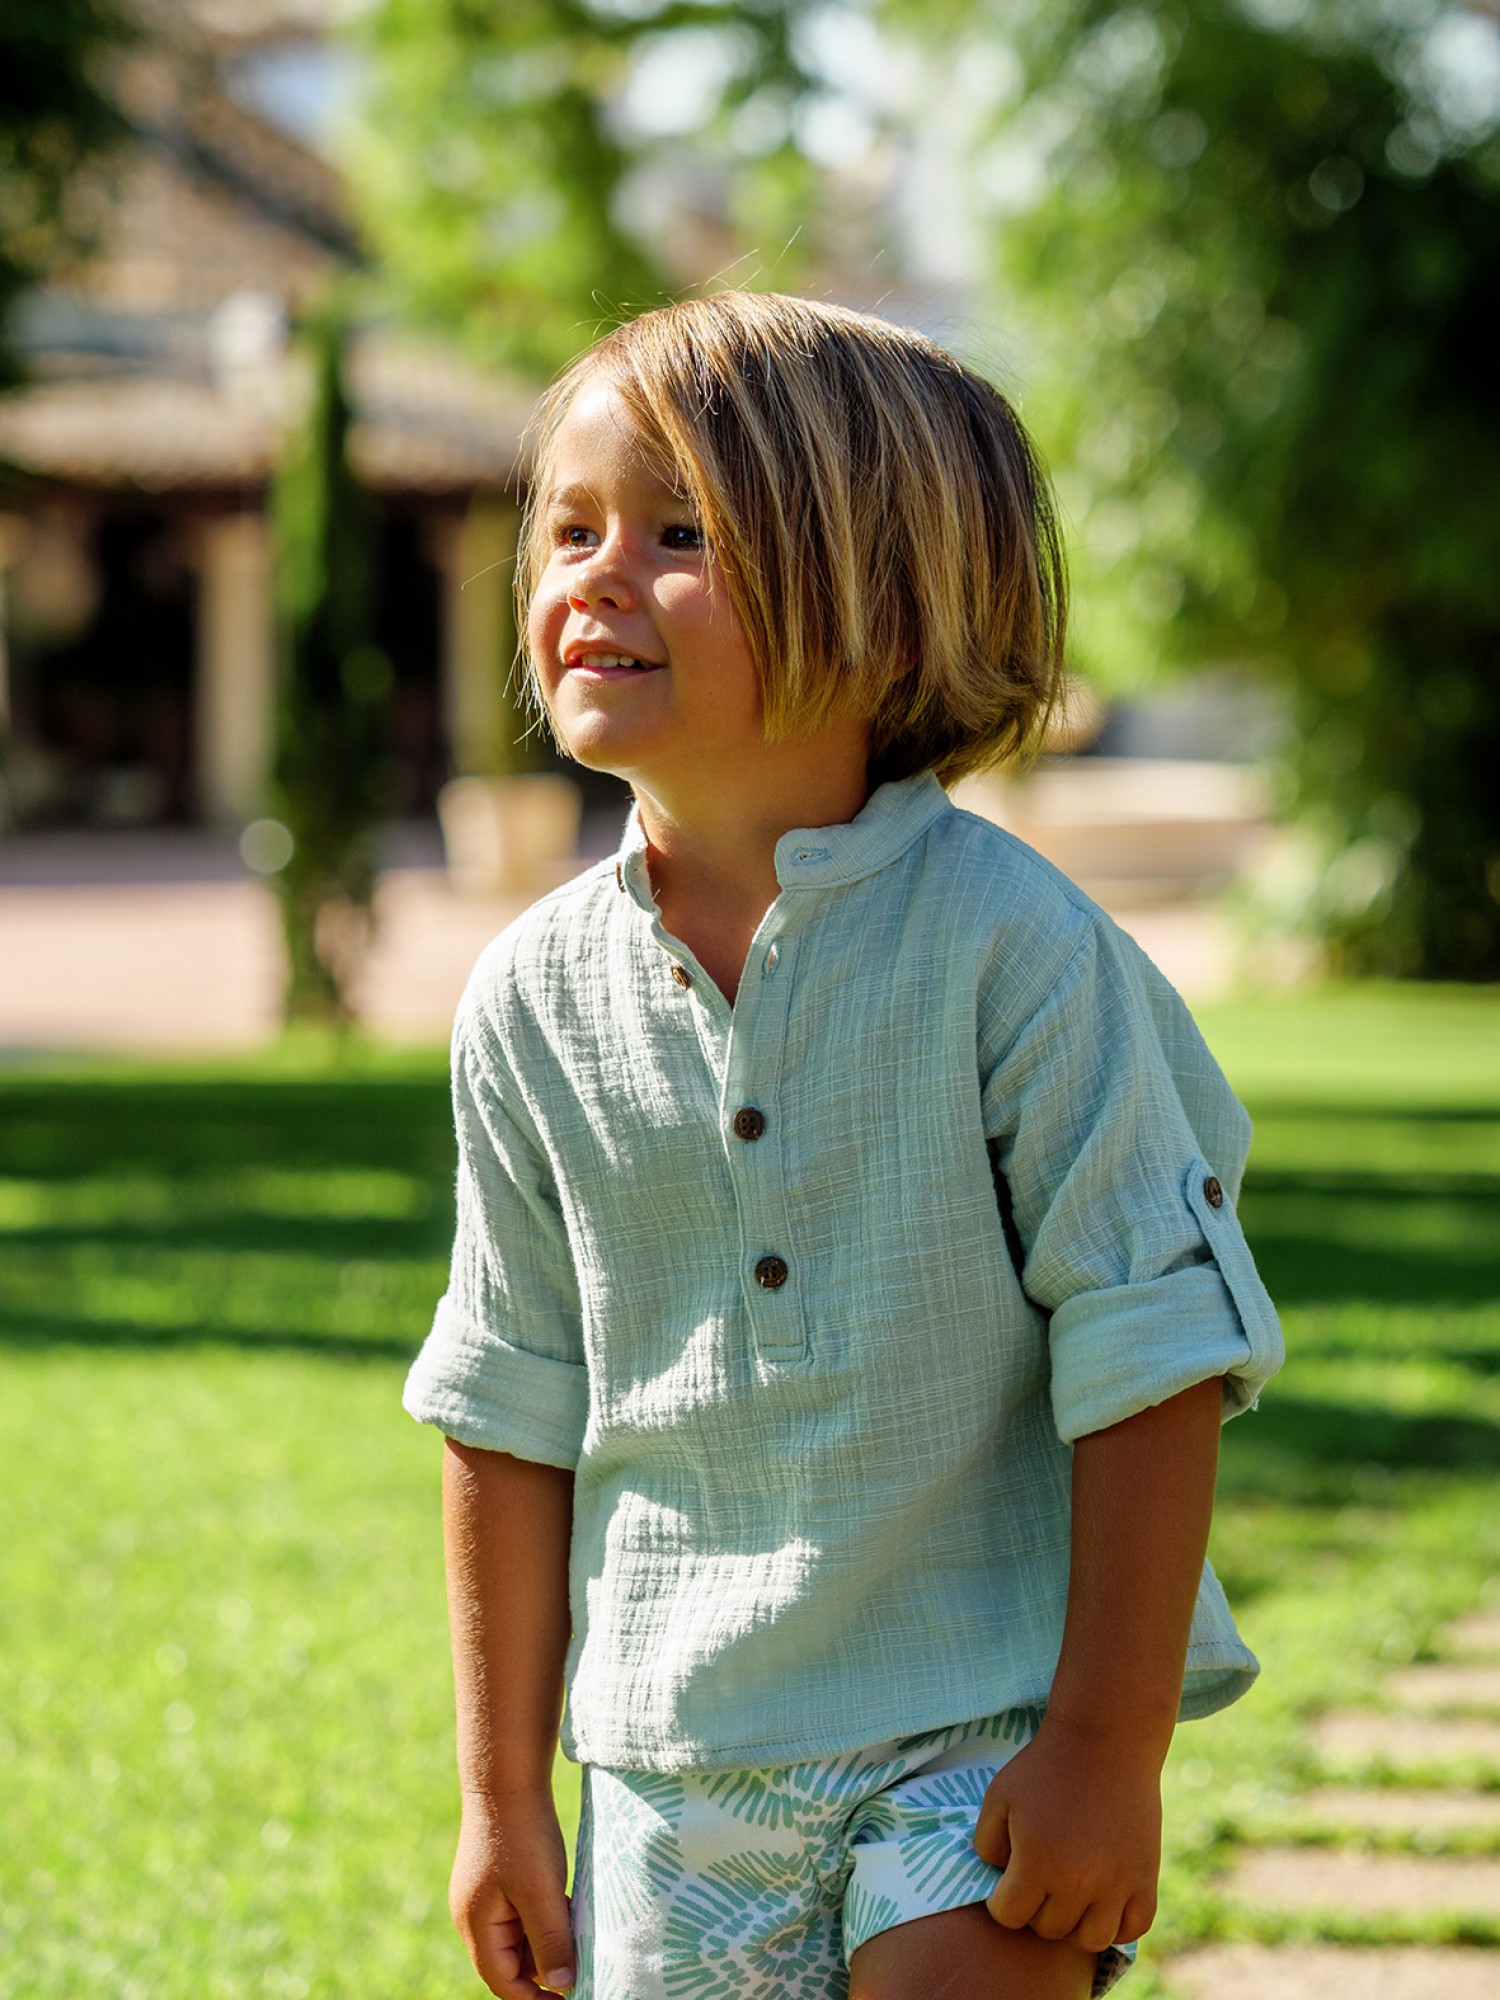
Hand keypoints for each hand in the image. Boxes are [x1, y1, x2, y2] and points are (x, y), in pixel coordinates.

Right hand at [450, 1787, 574, 1997]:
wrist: (507, 1777)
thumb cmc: (522, 1836)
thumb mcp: (542, 1893)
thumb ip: (551, 1942)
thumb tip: (561, 1986)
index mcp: (475, 1925)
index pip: (502, 1982)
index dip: (534, 1998)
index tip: (569, 1999)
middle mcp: (473, 1915)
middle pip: (509, 1961)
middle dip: (544, 1966)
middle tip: (581, 1961)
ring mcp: (483, 1894)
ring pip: (518, 1935)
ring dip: (546, 1938)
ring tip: (577, 1931)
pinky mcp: (497, 1876)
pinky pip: (520, 1911)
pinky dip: (543, 1915)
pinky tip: (567, 1904)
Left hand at [974, 1716, 1161, 1955]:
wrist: (1105, 1740)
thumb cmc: (1046, 1766)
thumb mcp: (999, 1796)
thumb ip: (986, 1844)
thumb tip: (999, 1880)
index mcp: (1038, 1861)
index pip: (1009, 1917)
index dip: (1002, 1901)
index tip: (1008, 1882)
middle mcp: (1079, 1882)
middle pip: (1049, 1929)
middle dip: (1036, 1909)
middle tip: (1038, 1881)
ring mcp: (1117, 1884)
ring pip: (1091, 1939)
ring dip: (1075, 1924)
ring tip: (1069, 1896)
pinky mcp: (1146, 1878)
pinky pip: (1134, 1928)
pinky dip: (1117, 1923)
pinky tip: (1103, 1900)